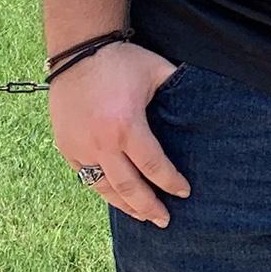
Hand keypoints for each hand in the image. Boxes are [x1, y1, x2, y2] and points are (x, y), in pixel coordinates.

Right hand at [48, 42, 190, 225]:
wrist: (79, 51)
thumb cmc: (122, 60)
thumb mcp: (156, 70)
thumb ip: (178, 86)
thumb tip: (204, 97)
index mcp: (127, 125)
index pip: (153, 165)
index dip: (170, 182)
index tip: (184, 192)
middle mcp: (102, 143)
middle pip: (128, 187)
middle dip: (148, 207)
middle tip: (164, 220)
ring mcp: (80, 148)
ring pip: (104, 189)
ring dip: (124, 205)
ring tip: (141, 215)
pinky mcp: (67, 147)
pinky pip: (86, 177)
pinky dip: (103, 189)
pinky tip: (115, 195)